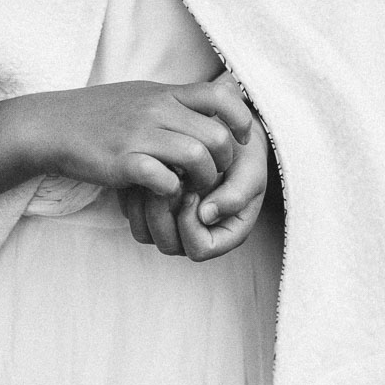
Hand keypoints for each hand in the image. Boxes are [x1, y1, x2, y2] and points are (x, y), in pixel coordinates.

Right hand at [21, 78, 253, 197]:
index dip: (240, 120)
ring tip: (194, 188)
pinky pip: (164, 178)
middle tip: (215, 175)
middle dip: (225, 163)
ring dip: (203, 180)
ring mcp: (139, 135)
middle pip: (216, 135)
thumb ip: (177, 99)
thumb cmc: (101, 114)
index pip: (220, 97)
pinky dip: (173, 191)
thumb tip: (218, 94)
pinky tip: (165, 192)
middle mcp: (156, 110)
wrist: (53, 126)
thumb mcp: (142, 95)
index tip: (241, 140)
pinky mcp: (122, 162)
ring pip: (196, 157)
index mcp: (165, 93)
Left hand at [121, 104, 269, 260]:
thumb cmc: (242, 156)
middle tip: (166, 182)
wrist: (224, 135)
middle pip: (168, 245)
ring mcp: (173, 225)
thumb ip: (236, 195)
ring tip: (154, 175)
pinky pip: (133, 216)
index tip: (191, 192)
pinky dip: (134, 196)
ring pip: (145, 234)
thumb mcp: (250, 171)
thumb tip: (206, 215)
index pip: (200, 249)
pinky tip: (144, 171)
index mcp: (224, 234)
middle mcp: (196, 235)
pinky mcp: (153, 210)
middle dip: (163, 214)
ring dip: (145, 205)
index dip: (191, 225)